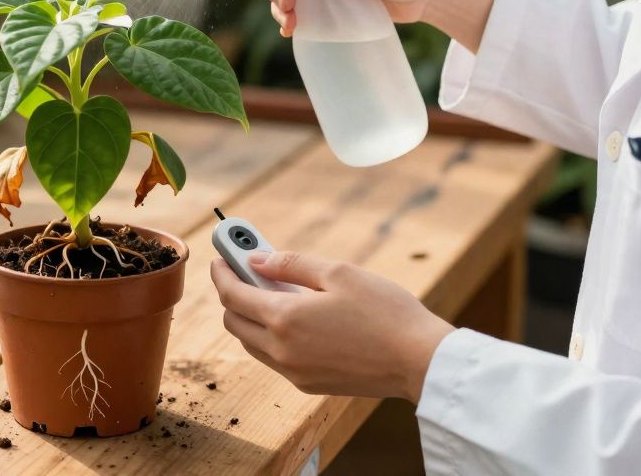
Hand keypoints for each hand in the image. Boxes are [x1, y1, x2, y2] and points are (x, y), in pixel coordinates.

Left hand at [210, 251, 453, 403]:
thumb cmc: (385, 311)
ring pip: (251, 343)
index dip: (222, 273)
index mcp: (284, 319)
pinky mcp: (308, 384)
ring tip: (272, 292)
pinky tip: (294, 317)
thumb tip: (256, 260)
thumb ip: (291, 264)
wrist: (420, 361)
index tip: (220, 257)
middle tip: (246, 272)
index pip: (232, 295)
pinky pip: (273, 358)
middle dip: (232, 295)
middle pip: (234, 322)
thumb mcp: (338, 272)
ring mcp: (294, 371)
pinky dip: (270, 336)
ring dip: (250, 317)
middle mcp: (282, 350)